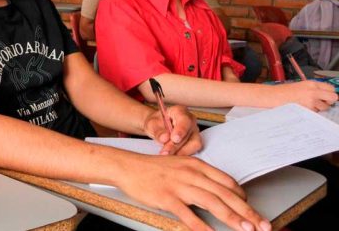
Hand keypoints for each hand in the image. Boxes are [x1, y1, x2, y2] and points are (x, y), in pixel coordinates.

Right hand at [117, 155, 270, 230]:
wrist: (127, 166)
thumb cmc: (153, 169)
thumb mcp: (180, 166)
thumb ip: (199, 177)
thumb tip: (218, 192)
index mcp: (197, 165)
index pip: (227, 183)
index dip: (244, 198)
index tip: (253, 211)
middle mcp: (191, 174)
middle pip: (225, 194)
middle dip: (247, 211)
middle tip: (263, 225)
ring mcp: (179, 186)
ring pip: (212, 203)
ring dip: (232, 218)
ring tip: (246, 229)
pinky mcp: (166, 198)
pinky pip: (188, 215)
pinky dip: (202, 227)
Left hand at [143, 105, 200, 155]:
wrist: (157, 127)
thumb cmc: (156, 122)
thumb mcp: (151, 124)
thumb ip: (158, 131)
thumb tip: (165, 138)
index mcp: (180, 111)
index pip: (185, 120)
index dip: (181, 130)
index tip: (174, 139)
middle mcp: (190, 121)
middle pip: (189, 134)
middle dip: (177, 145)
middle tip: (165, 152)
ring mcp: (194, 131)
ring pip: (194, 144)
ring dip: (180, 152)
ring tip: (167, 154)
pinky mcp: (194, 142)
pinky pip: (193, 150)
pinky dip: (182, 154)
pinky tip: (172, 156)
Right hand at [272, 80, 337, 110]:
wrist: (272, 96)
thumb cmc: (283, 92)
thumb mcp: (300, 86)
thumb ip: (313, 89)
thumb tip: (325, 96)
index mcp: (311, 83)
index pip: (331, 88)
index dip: (330, 93)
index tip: (326, 97)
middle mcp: (313, 91)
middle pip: (333, 97)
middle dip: (329, 101)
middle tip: (322, 102)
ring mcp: (311, 101)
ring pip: (324, 107)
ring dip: (318, 108)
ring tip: (307, 106)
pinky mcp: (307, 109)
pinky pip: (315, 113)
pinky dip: (311, 113)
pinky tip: (302, 109)